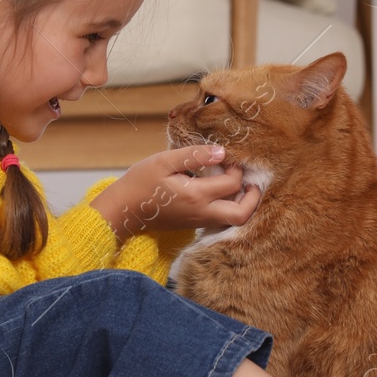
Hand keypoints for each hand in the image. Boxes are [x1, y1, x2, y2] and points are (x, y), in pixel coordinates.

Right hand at [92, 144, 262, 243]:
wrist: (123, 210)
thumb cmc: (140, 183)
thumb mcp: (164, 161)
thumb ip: (194, 156)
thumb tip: (222, 152)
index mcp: (196, 195)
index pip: (232, 183)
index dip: (237, 169)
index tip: (229, 158)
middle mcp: (201, 212)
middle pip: (241, 215)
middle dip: (253, 198)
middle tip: (251, 182)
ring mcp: (198, 221)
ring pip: (233, 220)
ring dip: (242, 203)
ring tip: (239, 185)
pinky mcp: (193, 224)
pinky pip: (220, 220)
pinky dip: (228, 207)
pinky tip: (221, 192)